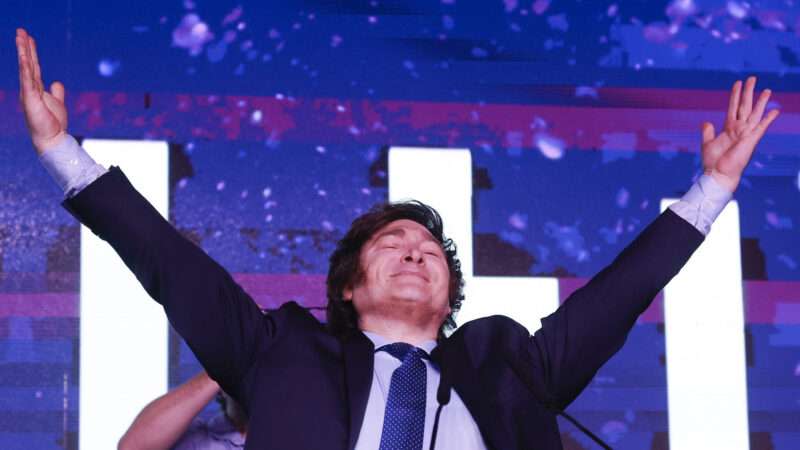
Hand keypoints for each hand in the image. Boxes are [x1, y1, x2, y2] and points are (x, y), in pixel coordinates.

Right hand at [16, 28, 67, 154]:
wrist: (52, 138)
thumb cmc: (53, 123)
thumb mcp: (57, 102)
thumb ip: (56, 92)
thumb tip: (56, 82)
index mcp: (36, 88)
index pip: (33, 66)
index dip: (31, 51)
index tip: (29, 37)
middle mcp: (30, 88)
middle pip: (27, 63)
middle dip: (24, 46)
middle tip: (21, 30)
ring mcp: (28, 92)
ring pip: (25, 67)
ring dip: (23, 51)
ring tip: (20, 36)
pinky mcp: (30, 98)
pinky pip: (27, 79)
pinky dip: (25, 67)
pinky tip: (24, 56)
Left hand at [701, 76, 778, 192]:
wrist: (718, 174)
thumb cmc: (713, 162)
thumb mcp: (707, 143)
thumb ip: (707, 131)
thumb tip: (705, 122)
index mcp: (729, 128)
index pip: (733, 107)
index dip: (735, 95)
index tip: (738, 83)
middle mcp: (739, 128)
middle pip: (745, 106)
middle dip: (748, 92)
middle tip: (752, 78)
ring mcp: (746, 133)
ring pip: (754, 113)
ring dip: (760, 101)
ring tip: (767, 89)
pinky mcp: (751, 140)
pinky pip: (761, 127)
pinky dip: (768, 119)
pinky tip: (775, 111)